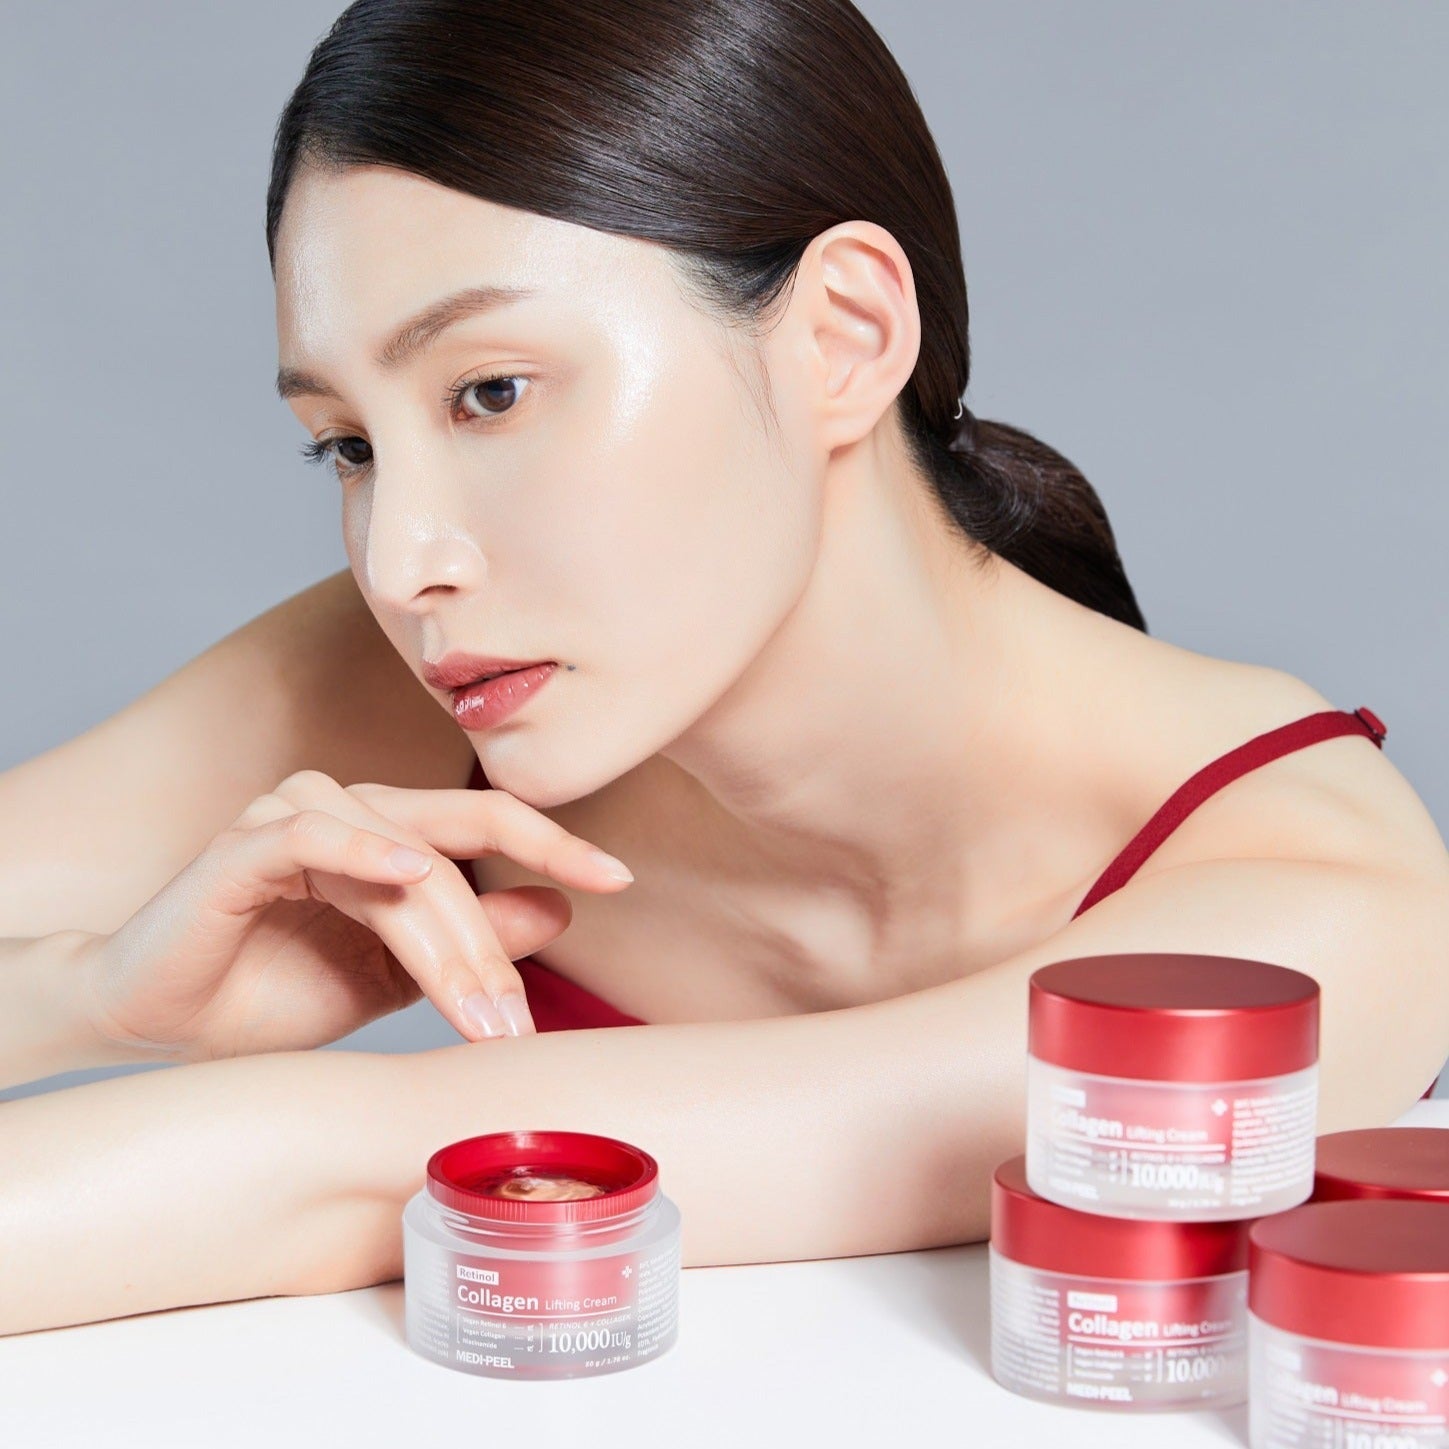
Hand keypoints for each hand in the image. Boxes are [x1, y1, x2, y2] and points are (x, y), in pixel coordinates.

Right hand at [73, 769, 634, 1062]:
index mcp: (390, 829)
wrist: (161, 1022)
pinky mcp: (242, 844)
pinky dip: (361, 851)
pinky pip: (312, 834)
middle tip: (517, 1022)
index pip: (487, 821)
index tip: (621, 877)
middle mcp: (350, 807)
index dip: (556, 845)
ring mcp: (293, 816)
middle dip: (494, 940)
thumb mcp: (396, 978)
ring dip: (445, 938)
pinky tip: (407, 874)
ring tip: (475, 1013)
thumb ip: (471, 943)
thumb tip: (563, 911)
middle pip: (456, 846)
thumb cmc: (274, 994)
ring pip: (401, 857)